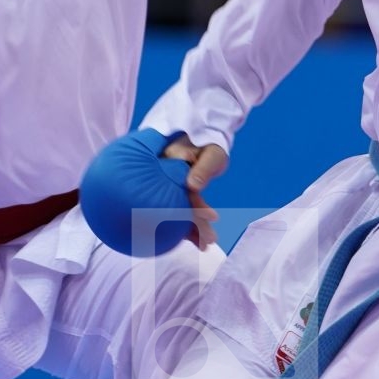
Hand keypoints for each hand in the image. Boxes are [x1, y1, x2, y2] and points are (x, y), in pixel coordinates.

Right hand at [160, 134, 226, 248]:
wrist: (204, 136)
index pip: (178, 188)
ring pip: (176, 208)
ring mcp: (169, 184)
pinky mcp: (176, 190)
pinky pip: (179, 207)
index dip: (192, 206)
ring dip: (191, 227)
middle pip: (174, 202)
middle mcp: (165, 175)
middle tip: (209, 241)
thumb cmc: (210, 143)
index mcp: (171, 163)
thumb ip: (203, 169)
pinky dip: (189, 220)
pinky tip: (197, 238)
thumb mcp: (212, 154)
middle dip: (192, 224)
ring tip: (207, 243)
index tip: (210, 218)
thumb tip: (192, 185)